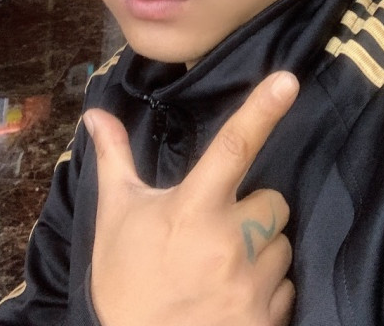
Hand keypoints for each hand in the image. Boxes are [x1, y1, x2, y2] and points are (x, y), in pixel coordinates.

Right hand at [83, 70, 298, 325]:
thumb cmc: (127, 279)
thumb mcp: (118, 215)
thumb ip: (114, 159)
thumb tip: (95, 115)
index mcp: (194, 207)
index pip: (233, 146)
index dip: (262, 110)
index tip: (287, 81)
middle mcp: (230, 241)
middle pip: (273, 201)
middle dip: (254, 210)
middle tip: (218, 231)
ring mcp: (252, 284)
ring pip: (282, 245)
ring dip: (261, 251)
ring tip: (222, 269)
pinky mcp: (267, 319)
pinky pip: (287, 287)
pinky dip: (266, 289)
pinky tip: (233, 298)